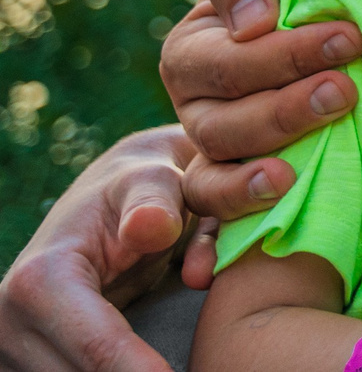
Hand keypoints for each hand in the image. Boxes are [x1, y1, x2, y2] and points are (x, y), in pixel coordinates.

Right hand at [0, 123, 193, 371]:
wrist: (109, 202)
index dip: (139, 370)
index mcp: (39, 280)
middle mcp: (11, 324)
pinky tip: (143, 366)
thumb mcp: (154, 178)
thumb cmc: (141, 189)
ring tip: (176, 365)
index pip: (96, 347)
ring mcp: (11, 352)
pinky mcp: (24, 367)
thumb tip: (150, 228)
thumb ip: (156, 200)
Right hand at [158, 0, 361, 250]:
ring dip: (265, 167)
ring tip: (314, 155)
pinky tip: (256, 228)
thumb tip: (254, 21)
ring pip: (217, 173)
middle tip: (346, 90)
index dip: (284, 54)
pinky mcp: (239, 187)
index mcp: (195, 50)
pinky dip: (223, 234)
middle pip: (223, 123)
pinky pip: (218, 221)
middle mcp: (196, 107)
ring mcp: (215, 152)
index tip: (350, 38)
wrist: (338, 14)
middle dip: (286, 108)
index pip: (225, 61)